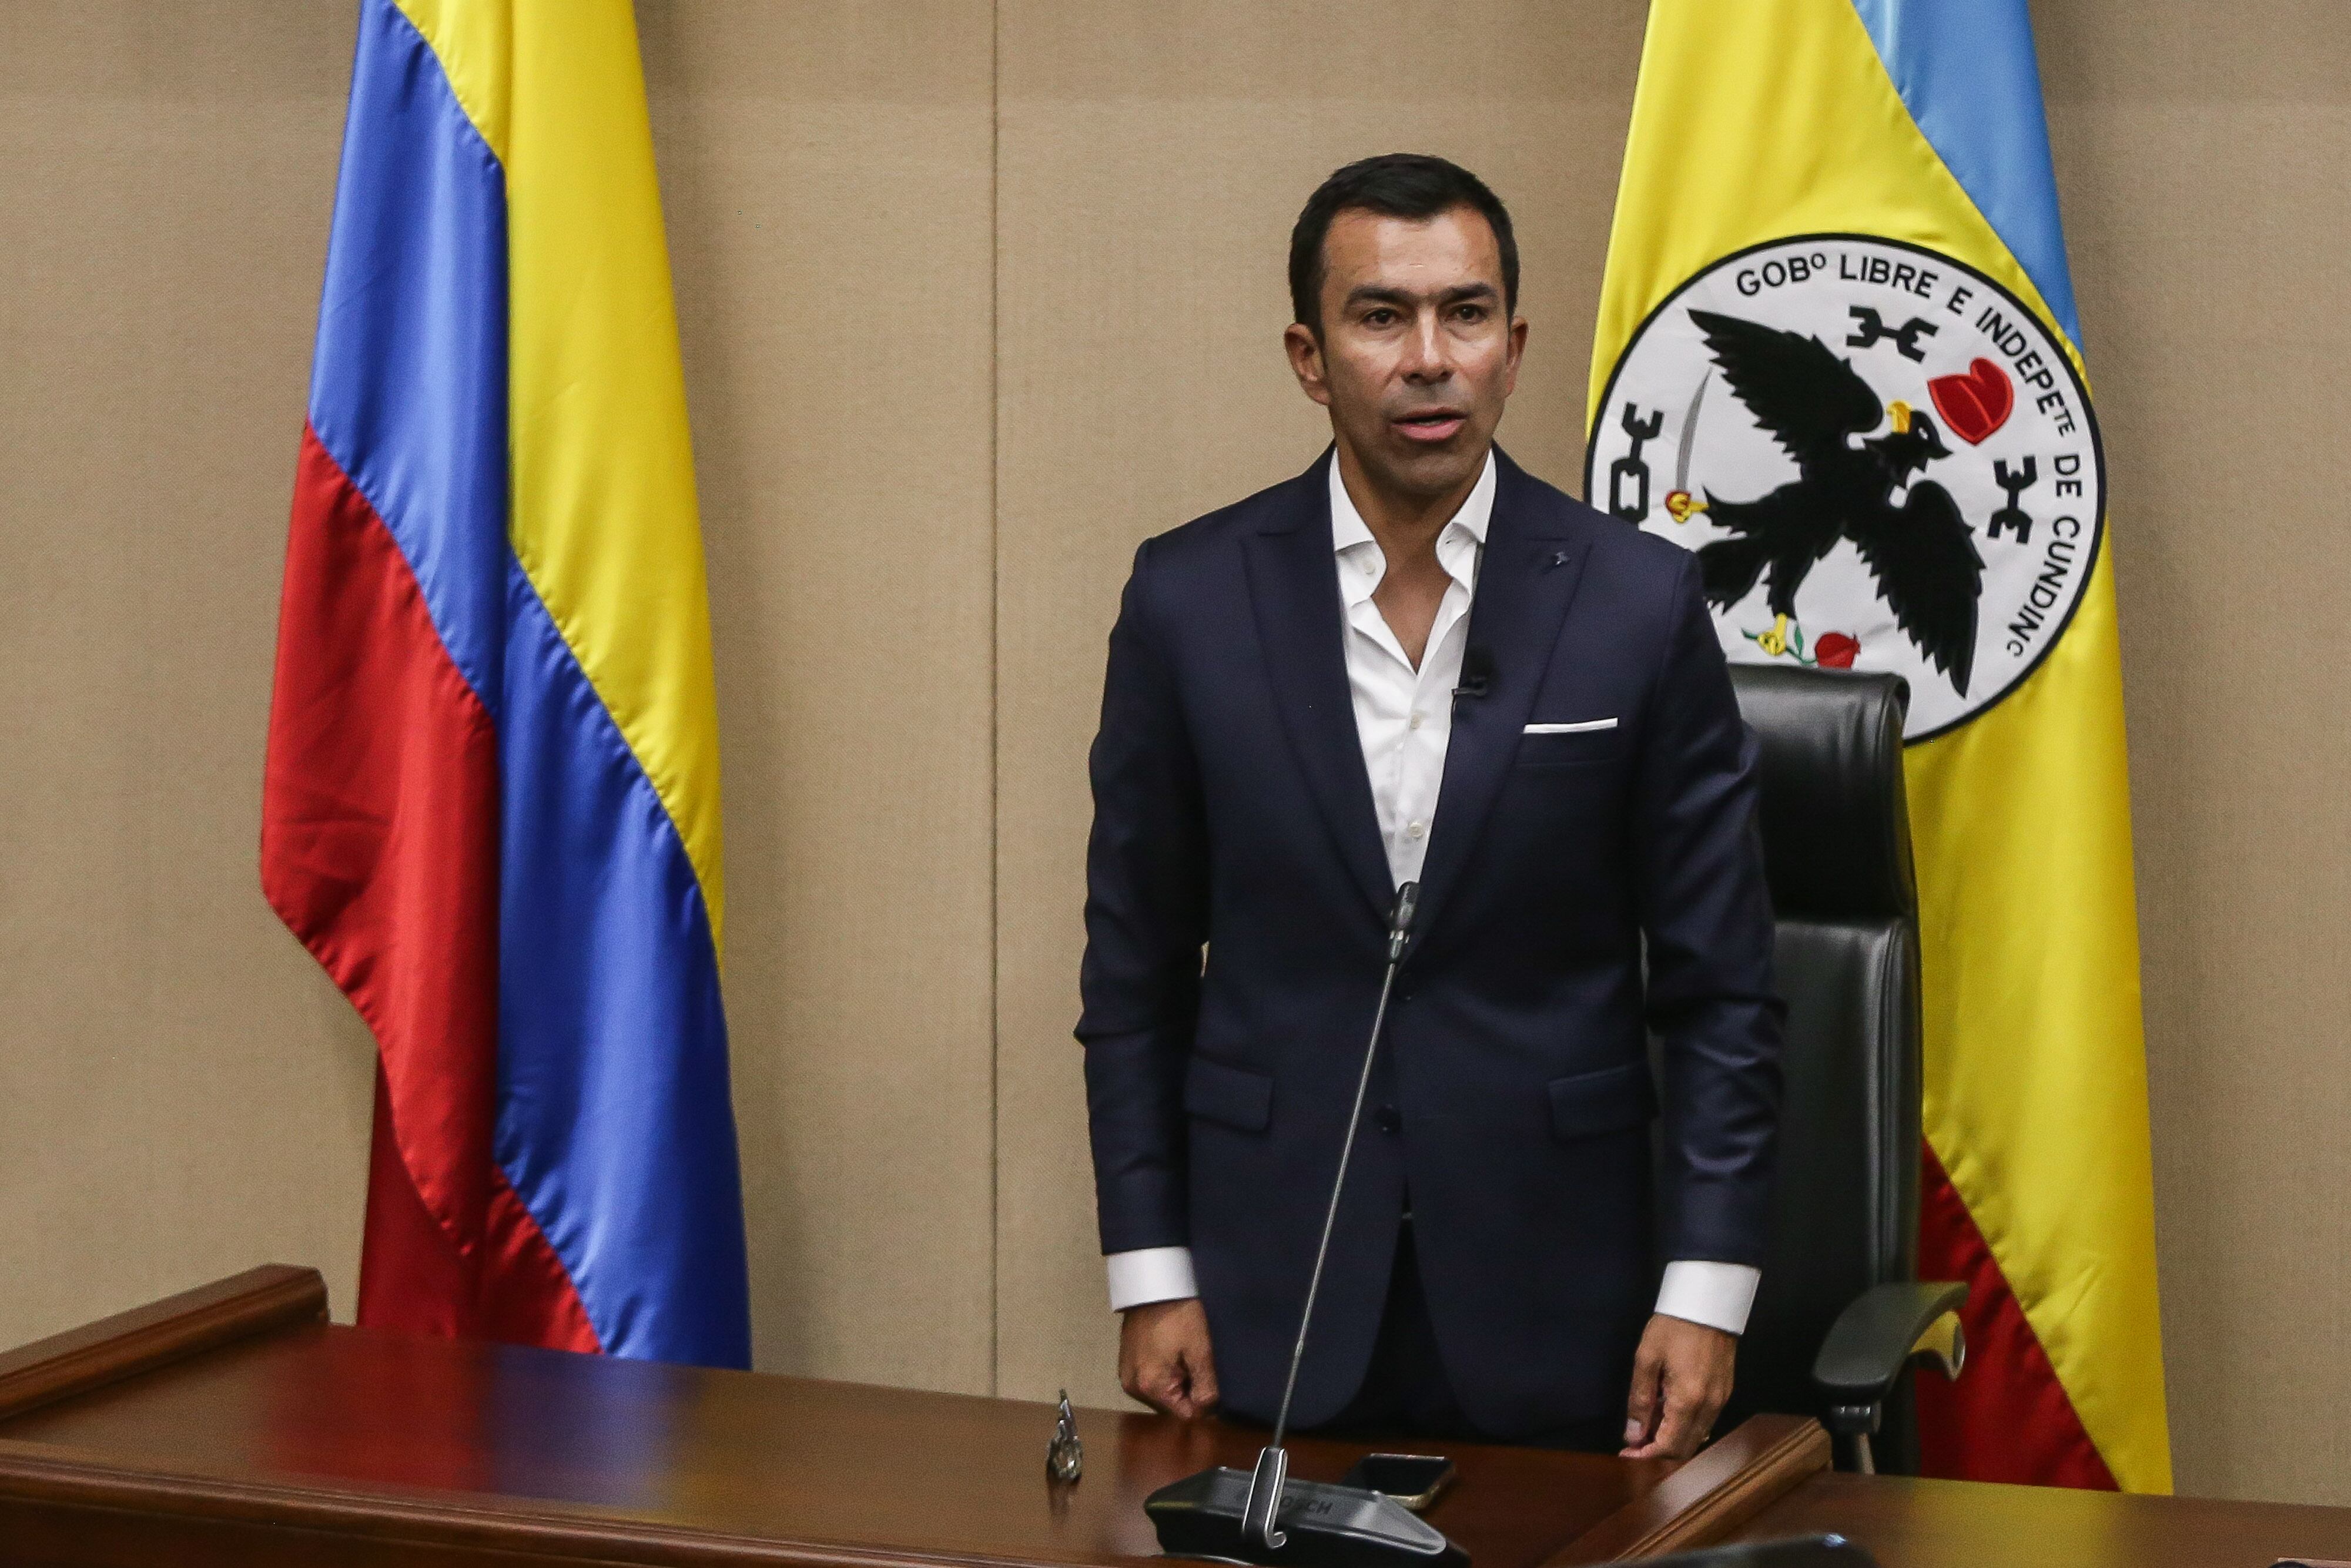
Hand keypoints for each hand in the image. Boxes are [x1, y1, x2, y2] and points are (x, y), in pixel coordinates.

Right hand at [1120, 1298, 1219, 1418]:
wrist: (1154, 1284)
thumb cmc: (1179, 1313)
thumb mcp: (1201, 1350)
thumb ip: (1207, 1387)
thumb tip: (1210, 1412)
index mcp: (1151, 1387)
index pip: (1186, 1415)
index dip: (1204, 1402)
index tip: (1211, 1380)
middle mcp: (1133, 1387)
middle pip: (1173, 1406)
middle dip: (1190, 1390)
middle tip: (1198, 1361)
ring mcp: (1127, 1375)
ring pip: (1163, 1393)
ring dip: (1177, 1381)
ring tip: (1185, 1354)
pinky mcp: (1126, 1363)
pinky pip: (1151, 1380)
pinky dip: (1164, 1372)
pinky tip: (1172, 1351)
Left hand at [1621, 1313, 1736, 1459]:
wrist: (1707, 1303)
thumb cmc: (1672, 1327)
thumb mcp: (1646, 1360)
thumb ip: (1640, 1400)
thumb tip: (1633, 1435)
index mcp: (1688, 1401)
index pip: (1668, 1446)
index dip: (1645, 1455)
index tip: (1626, 1452)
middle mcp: (1709, 1407)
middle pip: (1685, 1448)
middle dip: (1658, 1451)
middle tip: (1634, 1442)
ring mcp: (1721, 1400)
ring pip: (1697, 1437)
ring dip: (1672, 1439)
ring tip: (1648, 1427)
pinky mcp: (1725, 1392)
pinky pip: (1706, 1422)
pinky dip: (1686, 1427)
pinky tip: (1668, 1414)